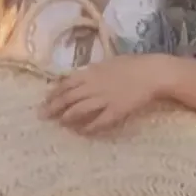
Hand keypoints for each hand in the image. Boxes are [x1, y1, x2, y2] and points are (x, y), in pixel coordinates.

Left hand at [41, 55, 169, 135]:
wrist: (151, 73)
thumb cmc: (131, 64)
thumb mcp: (107, 63)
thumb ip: (91, 71)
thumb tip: (78, 76)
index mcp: (91, 73)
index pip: (66, 84)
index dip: (54, 93)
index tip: (45, 100)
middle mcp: (93, 86)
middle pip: (68, 98)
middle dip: (54, 107)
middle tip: (43, 116)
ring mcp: (104, 99)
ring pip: (80, 110)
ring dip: (68, 117)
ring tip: (61, 123)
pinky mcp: (116, 111)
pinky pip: (99, 121)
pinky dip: (89, 127)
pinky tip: (83, 132)